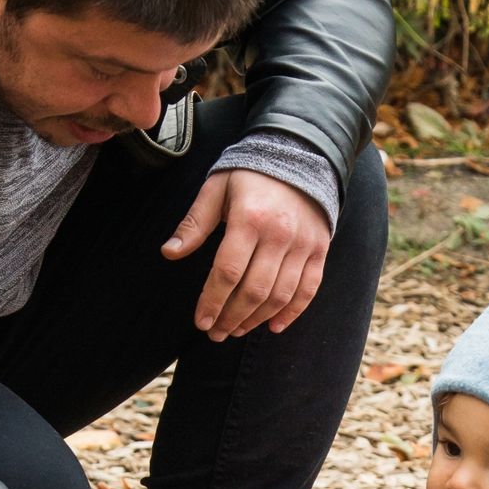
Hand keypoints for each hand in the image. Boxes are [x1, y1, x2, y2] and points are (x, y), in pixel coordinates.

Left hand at [161, 169, 331, 341]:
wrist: (299, 155)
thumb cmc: (249, 175)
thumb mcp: (216, 189)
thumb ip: (194, 223)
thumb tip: (169, 252)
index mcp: (250, 219)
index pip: (228, 271)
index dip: (213, 301)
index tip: (201, 322)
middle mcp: (279, 235)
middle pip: (254, 290)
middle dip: (231, 317)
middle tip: (215, 333)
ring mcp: (303, 244)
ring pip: (280, 295)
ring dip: (256, 319)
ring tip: (236, 330)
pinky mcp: (319, 249)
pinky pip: (308, 288)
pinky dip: (292, 312)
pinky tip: (273, 327)